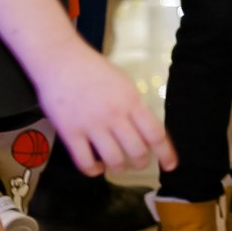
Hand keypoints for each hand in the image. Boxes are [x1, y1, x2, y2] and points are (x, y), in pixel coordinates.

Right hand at [35, 44, 172, 176]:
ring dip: (119, 168)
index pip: (155, 133)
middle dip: (142, 163)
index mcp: (131, 101)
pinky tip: (96, 166)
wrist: (61, 60)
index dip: (166, 153)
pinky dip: (93, 170)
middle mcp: (114, 115)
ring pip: (114, 160)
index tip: (170, 166)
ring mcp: (91, 125)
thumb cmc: (94, 69)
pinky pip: (85, 162)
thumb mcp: (123, 83)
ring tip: (117, 165)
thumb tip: (144, 128)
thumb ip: (133, 105)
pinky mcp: (70, 133)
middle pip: (137, 151)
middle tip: (139, 163)